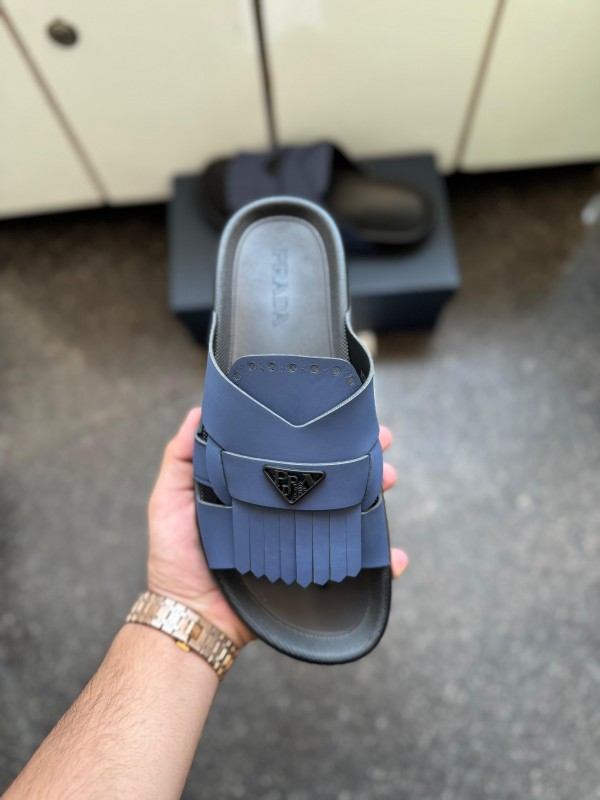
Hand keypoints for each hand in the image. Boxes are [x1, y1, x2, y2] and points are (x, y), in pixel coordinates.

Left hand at [147, 408, 407, 648]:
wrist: (190, 616)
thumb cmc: (176, 558)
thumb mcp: (169, 500)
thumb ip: (180, 458)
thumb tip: (197, 411)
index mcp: (258, 488)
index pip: (296, 453)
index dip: (321, 434)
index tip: (343, 416)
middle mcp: (284, 510)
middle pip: (331, 478)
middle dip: (361, 457)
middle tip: (381, 444)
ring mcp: (301, 541)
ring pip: (348, 512)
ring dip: (375, 495)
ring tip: (387, 480)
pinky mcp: (311, 574)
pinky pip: (354, 567)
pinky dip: (382, 562)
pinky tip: (394, 555)